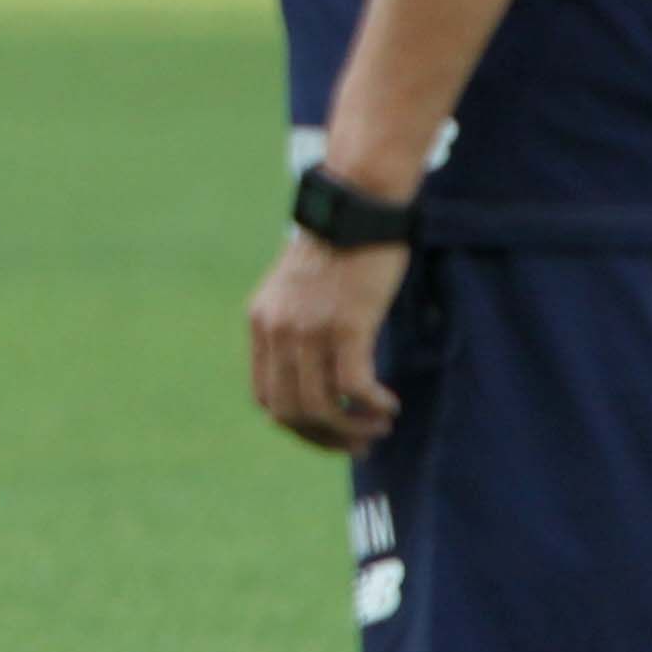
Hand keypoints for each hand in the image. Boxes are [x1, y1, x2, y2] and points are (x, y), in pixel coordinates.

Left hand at [248, 230, 408, 452]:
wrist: (358, 208)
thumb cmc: (339, 251)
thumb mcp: (300, 292)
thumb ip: (297, 329)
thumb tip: (318, 377)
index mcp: (262, 323)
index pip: (265, 397)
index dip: (298, 425)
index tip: (329, 433)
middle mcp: (277, 329)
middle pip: (289, 410)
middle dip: (325, 438)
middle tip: (360, 444)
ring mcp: (308, 328)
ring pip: (321, 407)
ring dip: (352, 428)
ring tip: (379, 426)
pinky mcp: (345, 325)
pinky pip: (353, 388)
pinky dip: (371, 405)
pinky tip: (389, 404)